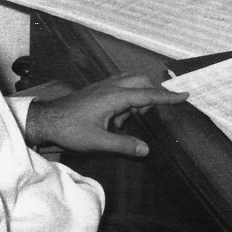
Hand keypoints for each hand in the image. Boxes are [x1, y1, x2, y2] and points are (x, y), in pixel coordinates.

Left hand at [23, 73, 187, 154]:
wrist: (46, 120)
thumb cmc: (70, 129)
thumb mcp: (98, 141)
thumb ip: (124, 145)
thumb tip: (146, 149)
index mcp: (114, 96)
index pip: (147, 94)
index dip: (167, 96)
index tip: (185, 95)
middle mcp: (110, 86)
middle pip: (141, 81)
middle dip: (151, 95)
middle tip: (145, 116)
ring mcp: (102, 86)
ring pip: (130, 82)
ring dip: (136, 98)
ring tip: (124, 121)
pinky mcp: (97, 90)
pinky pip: (120, 87)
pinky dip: (126, 99)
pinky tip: (115, 118)